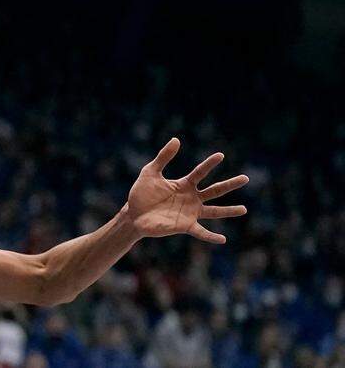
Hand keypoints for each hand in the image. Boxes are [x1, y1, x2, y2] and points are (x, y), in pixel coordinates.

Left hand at [122, 138, 248, 243]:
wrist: (133, 214)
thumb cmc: (142, 193)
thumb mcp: (150, 172)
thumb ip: (163, 157)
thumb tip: (176, 140)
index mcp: (184, 185)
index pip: (200, 172)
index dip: (209, 164)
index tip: (221, 155)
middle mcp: (191, 198)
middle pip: (215, 190)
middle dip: (230, 184)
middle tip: (246, 178)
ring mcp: (190, 213)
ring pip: (214, 211)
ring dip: (229, 211)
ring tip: (244, 209)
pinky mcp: (184, 226)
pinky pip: (201, 232)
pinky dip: (211, 236)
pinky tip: (222, 239)